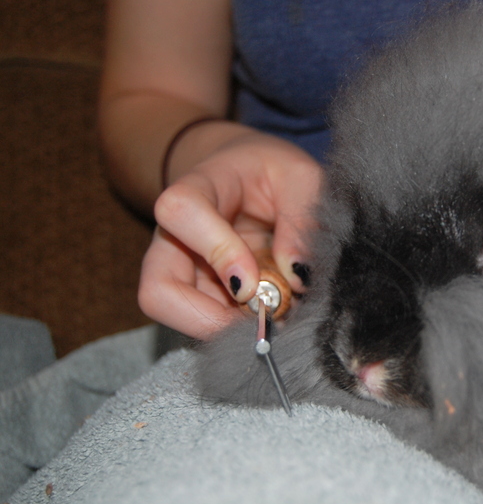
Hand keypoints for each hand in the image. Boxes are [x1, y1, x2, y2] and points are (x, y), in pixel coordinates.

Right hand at [138, 129, 321, 338]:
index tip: (252, 282)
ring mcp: (180, 270)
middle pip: (158, 289)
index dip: (216, 252)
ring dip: (227, 329)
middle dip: (210, 318)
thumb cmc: (272, 172)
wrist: (249, 178)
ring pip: (178, 317)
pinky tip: (270, 316)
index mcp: (198, 186)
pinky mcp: (195, 294)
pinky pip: (204, 325)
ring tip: (273, 317)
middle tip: (262, 320)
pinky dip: (237, 331)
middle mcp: (175, 235)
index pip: (181, 212)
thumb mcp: (300, 177)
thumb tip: (299, 277)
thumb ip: (302, 219)